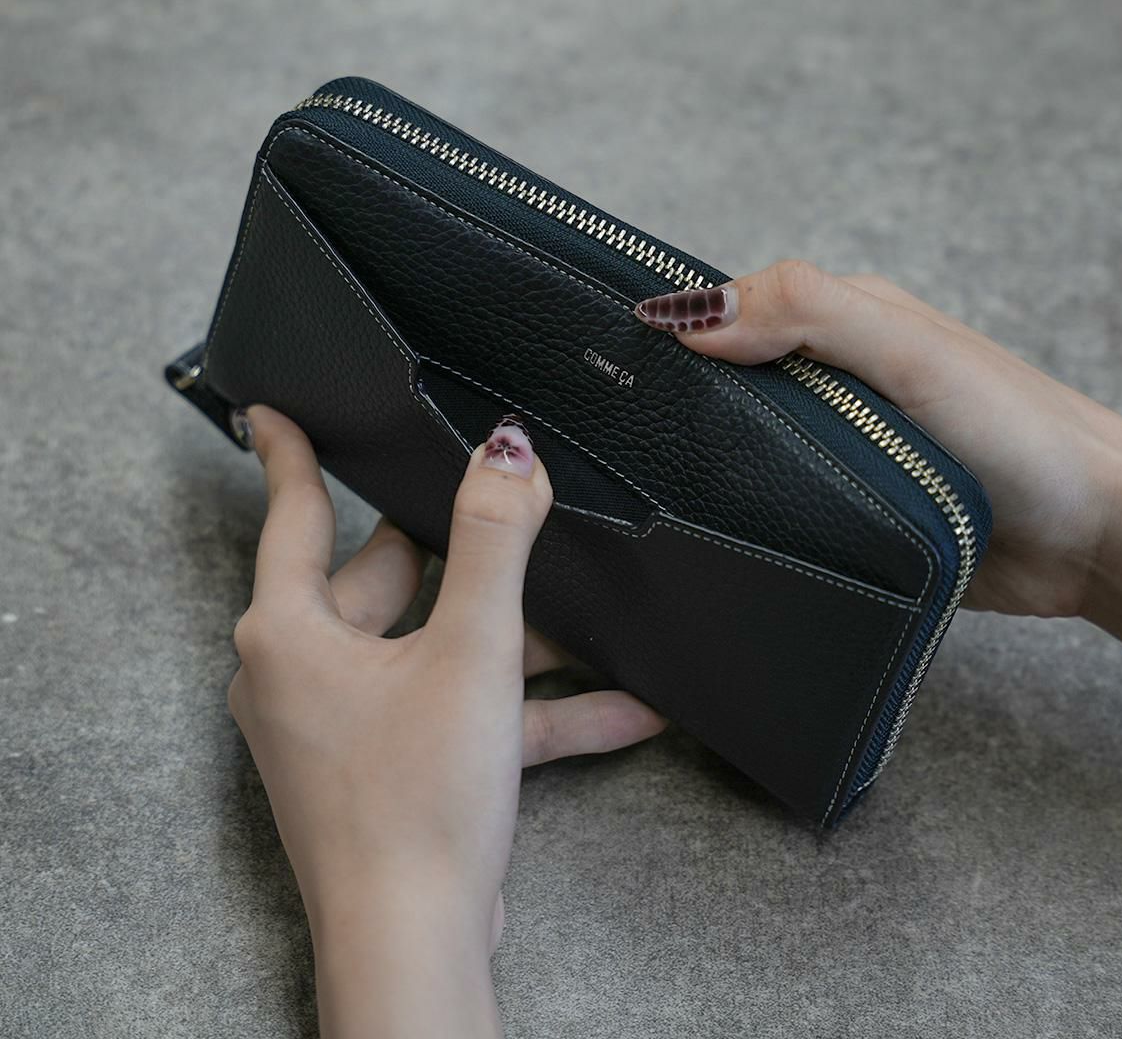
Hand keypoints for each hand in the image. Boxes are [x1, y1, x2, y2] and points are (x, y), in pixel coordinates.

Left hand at [226, 404, 666, 1036]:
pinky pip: (455, 713)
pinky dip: (519, 709)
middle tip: (501, 511)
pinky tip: (618, 710)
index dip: (289, 452)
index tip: (269, 410)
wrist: (417, 944)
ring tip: (593, 628)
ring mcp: (342, 726)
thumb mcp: (471, 647)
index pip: (295, 513)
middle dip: (457, 557)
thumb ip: (493, 540)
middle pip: (384, 581)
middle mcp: (301, 674)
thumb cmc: (415, 801)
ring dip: (512, 644)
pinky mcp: (385, 767)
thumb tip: (505, 450)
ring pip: (431, 650)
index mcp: (291, 633)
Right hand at [633, 261, 1121, 710]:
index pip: (738, 306)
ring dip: (708, 454)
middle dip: (678, 393)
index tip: (613, 348)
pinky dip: (742, 502)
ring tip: (647, 478)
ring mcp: (840, 447)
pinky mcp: (847, 510)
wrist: (1093, 539)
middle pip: (733, 377)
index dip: (678, 321)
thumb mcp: (909, 353)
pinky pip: (776, 500)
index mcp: (846, 324)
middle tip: (614, 422)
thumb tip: (694, 314)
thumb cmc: (1020, 431)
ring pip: (749, 442)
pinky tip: (711, 520)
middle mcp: (836, 381)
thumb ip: (809, 315)